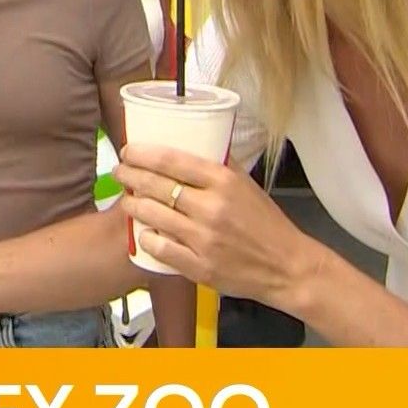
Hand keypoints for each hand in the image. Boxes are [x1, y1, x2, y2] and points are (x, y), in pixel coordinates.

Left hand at [114, 142, 318, 306]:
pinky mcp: (200, 266)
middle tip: (120, 171)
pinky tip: (143, 232)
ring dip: (132, 205)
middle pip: (156, 185)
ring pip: (152, 215)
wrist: (287, 266)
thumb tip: (201, 140)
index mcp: (224, 182)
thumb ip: (222, 164)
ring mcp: (203, 239)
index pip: (172, 160)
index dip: (142, 153)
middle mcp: (211, 208)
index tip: (128, 150)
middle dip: (129, 175)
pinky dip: (147, 238)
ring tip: (127, 199)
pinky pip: (160, 249)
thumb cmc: (267, 224)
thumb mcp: (247, 185)